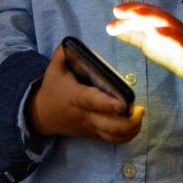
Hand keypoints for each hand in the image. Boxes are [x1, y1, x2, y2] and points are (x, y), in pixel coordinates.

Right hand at [26, 44, 143, 142]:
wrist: (42, 115)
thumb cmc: (52, 88)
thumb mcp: (54, 68)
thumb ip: (64, 53)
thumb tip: (71, 42)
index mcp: (76, 97)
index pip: (92, 101)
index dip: (107, 104)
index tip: (121, 104)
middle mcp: (85, 115)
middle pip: (110, 126)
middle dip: (129, 122)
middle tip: (140, 109)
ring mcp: (90, 127)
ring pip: (114, 136)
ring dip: (131, 129)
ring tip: (140, 115)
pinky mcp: (94, 134)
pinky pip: (113, 140)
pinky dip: (127, 135)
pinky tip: (135, 123)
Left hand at [106, 2, 182, 103]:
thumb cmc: (171, 48)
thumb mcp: (147, 41)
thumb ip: (131, 34)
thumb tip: (110, 27)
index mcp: (157, 22)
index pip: (142, 13)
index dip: (129, 9)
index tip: (115, 11)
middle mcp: (168, 24)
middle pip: (152, 13)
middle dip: (136, 9)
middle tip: (119, 10)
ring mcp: (178, 34)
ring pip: (166, 21)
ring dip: (152, 16)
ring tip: (137, 15)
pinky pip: (180, 39)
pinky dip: (171, 34)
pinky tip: (159, 32)